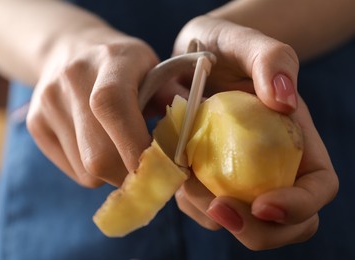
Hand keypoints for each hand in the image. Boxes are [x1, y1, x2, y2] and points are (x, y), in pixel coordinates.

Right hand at [27, 30, 158, 187]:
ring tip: (122, 150)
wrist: (71, 49)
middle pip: (98, 154)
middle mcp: (72, 79)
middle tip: (149, 173)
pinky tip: (99, 145)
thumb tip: (190, 140)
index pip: (113, 108)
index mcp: (110, 60)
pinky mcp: (35, 123)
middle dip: (130, 175)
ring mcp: (48, 102)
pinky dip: (93, 171)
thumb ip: (173, 100)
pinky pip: (73, 170)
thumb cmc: (123, 64)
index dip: (136, 148)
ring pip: (86, 170)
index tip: (163, 168)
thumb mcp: (154, 68)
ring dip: (112, 173)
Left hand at [172, 15, 337, 249]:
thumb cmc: (223, 46)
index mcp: (294, 140)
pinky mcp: (208, 179)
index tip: (262, 204)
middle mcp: (270, 165)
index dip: (299, 207)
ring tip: (186, 175)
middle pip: (281, 223)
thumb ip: (272, 60)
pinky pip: (202, 209)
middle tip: (216, 206)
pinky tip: (176, 170)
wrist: (190, 56)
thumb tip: (285, 101)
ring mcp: (238, 176)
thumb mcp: (245, 41)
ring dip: (210, 213)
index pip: (317, 188)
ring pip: (236, 221)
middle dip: (252, 229)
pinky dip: (189, 202)